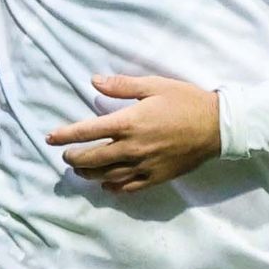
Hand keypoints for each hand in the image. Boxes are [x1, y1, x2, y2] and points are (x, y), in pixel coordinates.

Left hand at [48, 74, 218, 191]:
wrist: (218, 127)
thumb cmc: (186, 101)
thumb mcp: (155, 85)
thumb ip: (122, 86)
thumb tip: (93, 81)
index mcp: (128, 122)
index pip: (86, 131)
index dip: (65, 136)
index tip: (50, 137)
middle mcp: (132, 147)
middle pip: (92, 158)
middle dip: (74, 158)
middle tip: (66, 155)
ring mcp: (144, 165)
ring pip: (106, 175)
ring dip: (89, 174)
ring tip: (81, 170)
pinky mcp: (157, 177)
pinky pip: (129, 187)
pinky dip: (113, 187)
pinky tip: (107, 185)